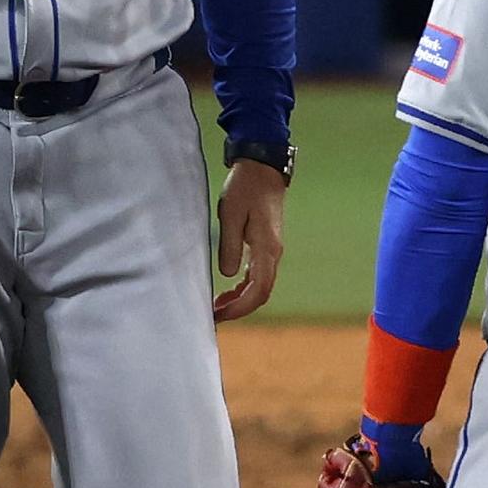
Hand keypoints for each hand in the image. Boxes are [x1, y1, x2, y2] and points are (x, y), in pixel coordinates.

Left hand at [213, 158, 286, 321]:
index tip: (220, 314)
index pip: (259, 289)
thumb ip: (230, 246)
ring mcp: (271, 251)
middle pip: (261, 293)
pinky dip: (243, 288)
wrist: (262, 169)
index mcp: (267, 248)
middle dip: (239, 309)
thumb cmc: (245, 188)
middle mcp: (273, 253)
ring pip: (260, 286)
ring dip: (240, 300)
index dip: (240, 307)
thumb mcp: (232, 215)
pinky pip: (257, 276)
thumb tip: (227, 275)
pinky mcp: (265, 247)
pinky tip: (227, 292)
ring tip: (217, 308)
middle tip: (214, 317)